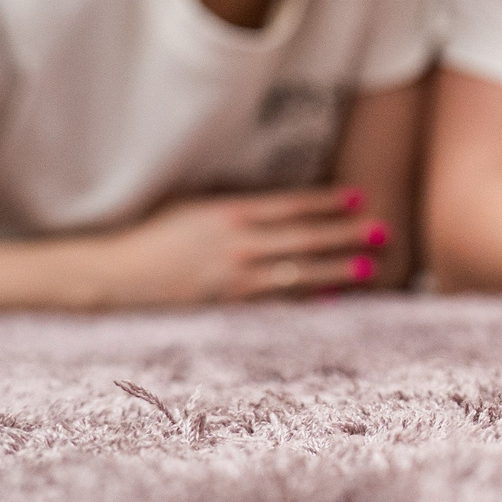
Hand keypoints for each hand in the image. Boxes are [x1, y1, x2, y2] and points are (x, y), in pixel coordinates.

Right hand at [91, 189, 387, 306]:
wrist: (119, 272)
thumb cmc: (157, 231)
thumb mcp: (196, 204)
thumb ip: (238, 204)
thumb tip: (282, 203)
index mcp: (228, 212)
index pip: (289, 205)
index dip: (326, 202)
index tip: (358, 197)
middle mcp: (235, 243)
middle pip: (302, 238)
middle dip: (345, 235)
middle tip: (382, 232)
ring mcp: (232, 277)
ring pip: (295, 273)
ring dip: (336, 270)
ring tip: (369, 269)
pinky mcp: (227, 304)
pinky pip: (276, 302)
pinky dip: (306, 300)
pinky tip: (332, 298)